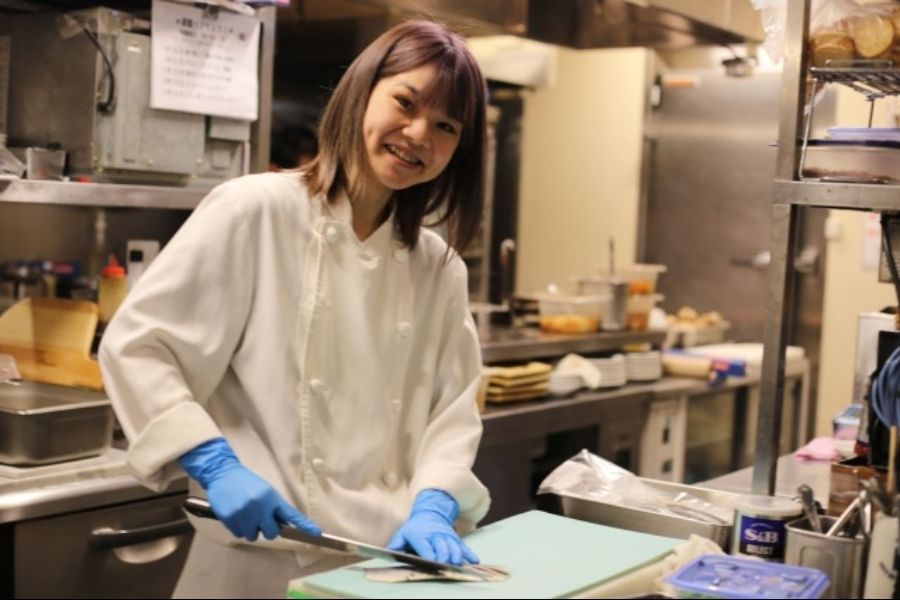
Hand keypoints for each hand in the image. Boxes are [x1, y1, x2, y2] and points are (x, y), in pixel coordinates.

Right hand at [179, 437, 320, 540]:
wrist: (224, 474)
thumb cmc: (247, 483)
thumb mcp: (266, 491)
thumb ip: (273, 507)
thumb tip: (281, 525)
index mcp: (272, 498)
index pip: (291, 515)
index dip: (305, 525)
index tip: (317, 533)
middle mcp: (260, 508)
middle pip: (272, 533)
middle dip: (267, 529)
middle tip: (261, 520)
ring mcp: (245, 515)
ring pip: (253, 536)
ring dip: (251, 530)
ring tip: (246, 515)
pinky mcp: (230, 519)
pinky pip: (239, 534)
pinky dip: (239, 528)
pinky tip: (236, 515)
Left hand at [386, 489, 477, 565]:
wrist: (430, 512)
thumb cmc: (414, 528)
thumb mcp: (403, 533)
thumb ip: (397, 543)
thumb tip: (390, 551)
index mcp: (421, 535)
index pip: (425, 545)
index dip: (429, 552)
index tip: (432, 560)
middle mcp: (435, 536)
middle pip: (441, 546)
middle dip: (444, 555)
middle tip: (446, 564)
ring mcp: (447, 537)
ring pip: (453, 546)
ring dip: (456, 555)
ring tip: (457, 563)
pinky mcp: (455, 538)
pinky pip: (463, 546)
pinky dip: (469, 553)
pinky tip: (474, 561)